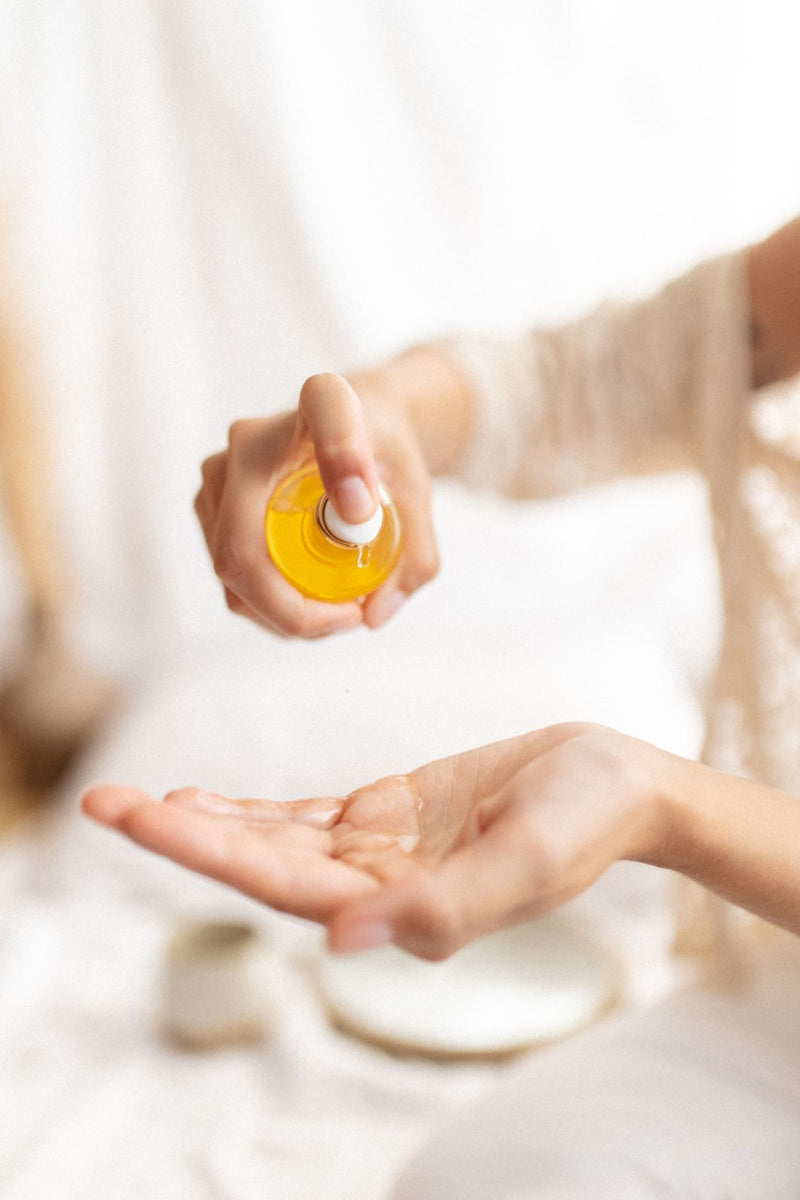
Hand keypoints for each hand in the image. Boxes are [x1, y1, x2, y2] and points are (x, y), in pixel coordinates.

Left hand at [81, 723, 670, 959]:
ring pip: (273, 838)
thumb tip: (338, 943)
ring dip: (205, 821)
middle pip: (261, 861)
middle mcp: (377, 886)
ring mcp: (378, 850)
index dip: (209, 850)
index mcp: (403, 907)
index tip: (144, 817)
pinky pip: (305, 814)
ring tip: (133, 802)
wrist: (612, 782)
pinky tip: (204, 797)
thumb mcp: (527, 861)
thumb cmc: (583, 821)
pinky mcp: (387, 814)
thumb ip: (440, 908)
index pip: (285, 883)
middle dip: (182, 834)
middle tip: (102, 803)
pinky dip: (252, 809)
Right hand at [195, 372, 438, 636]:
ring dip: (286, 615)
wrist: (350, 434)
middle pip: (244, 550)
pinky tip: (311, 603)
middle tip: (353, 617)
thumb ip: (415, 554)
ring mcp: (218, 477)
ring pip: (234, 576)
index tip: (365, 509)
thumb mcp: (416, 494)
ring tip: (339, 611)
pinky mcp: (209, 510)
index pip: (328, 414)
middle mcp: (248, 439)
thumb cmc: (381, 458)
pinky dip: (273, 607)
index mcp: (316, 405)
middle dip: (297, 610)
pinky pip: (232, 578)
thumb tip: (373, 611)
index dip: (343, 462)